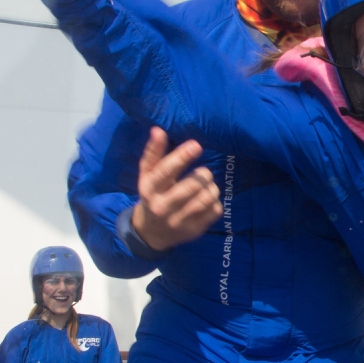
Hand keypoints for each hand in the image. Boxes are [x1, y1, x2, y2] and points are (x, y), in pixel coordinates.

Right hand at [131, 128, 220, 250]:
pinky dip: (215, 201)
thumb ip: (153, 153)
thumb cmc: (152, 195)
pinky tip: (208, 200)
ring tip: (207, 185)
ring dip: (212, 187)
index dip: (182, 157)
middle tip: (204, 172)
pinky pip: (214, 211)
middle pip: (191, 186)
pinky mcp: (194, 230)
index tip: (196, 145)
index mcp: (150, 189)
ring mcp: (179, 221)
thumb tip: (158, 130)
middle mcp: (162, 207)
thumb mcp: (147, 175)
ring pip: (205, 198)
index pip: (165, 171)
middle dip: (203, 175)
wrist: (152, 232)